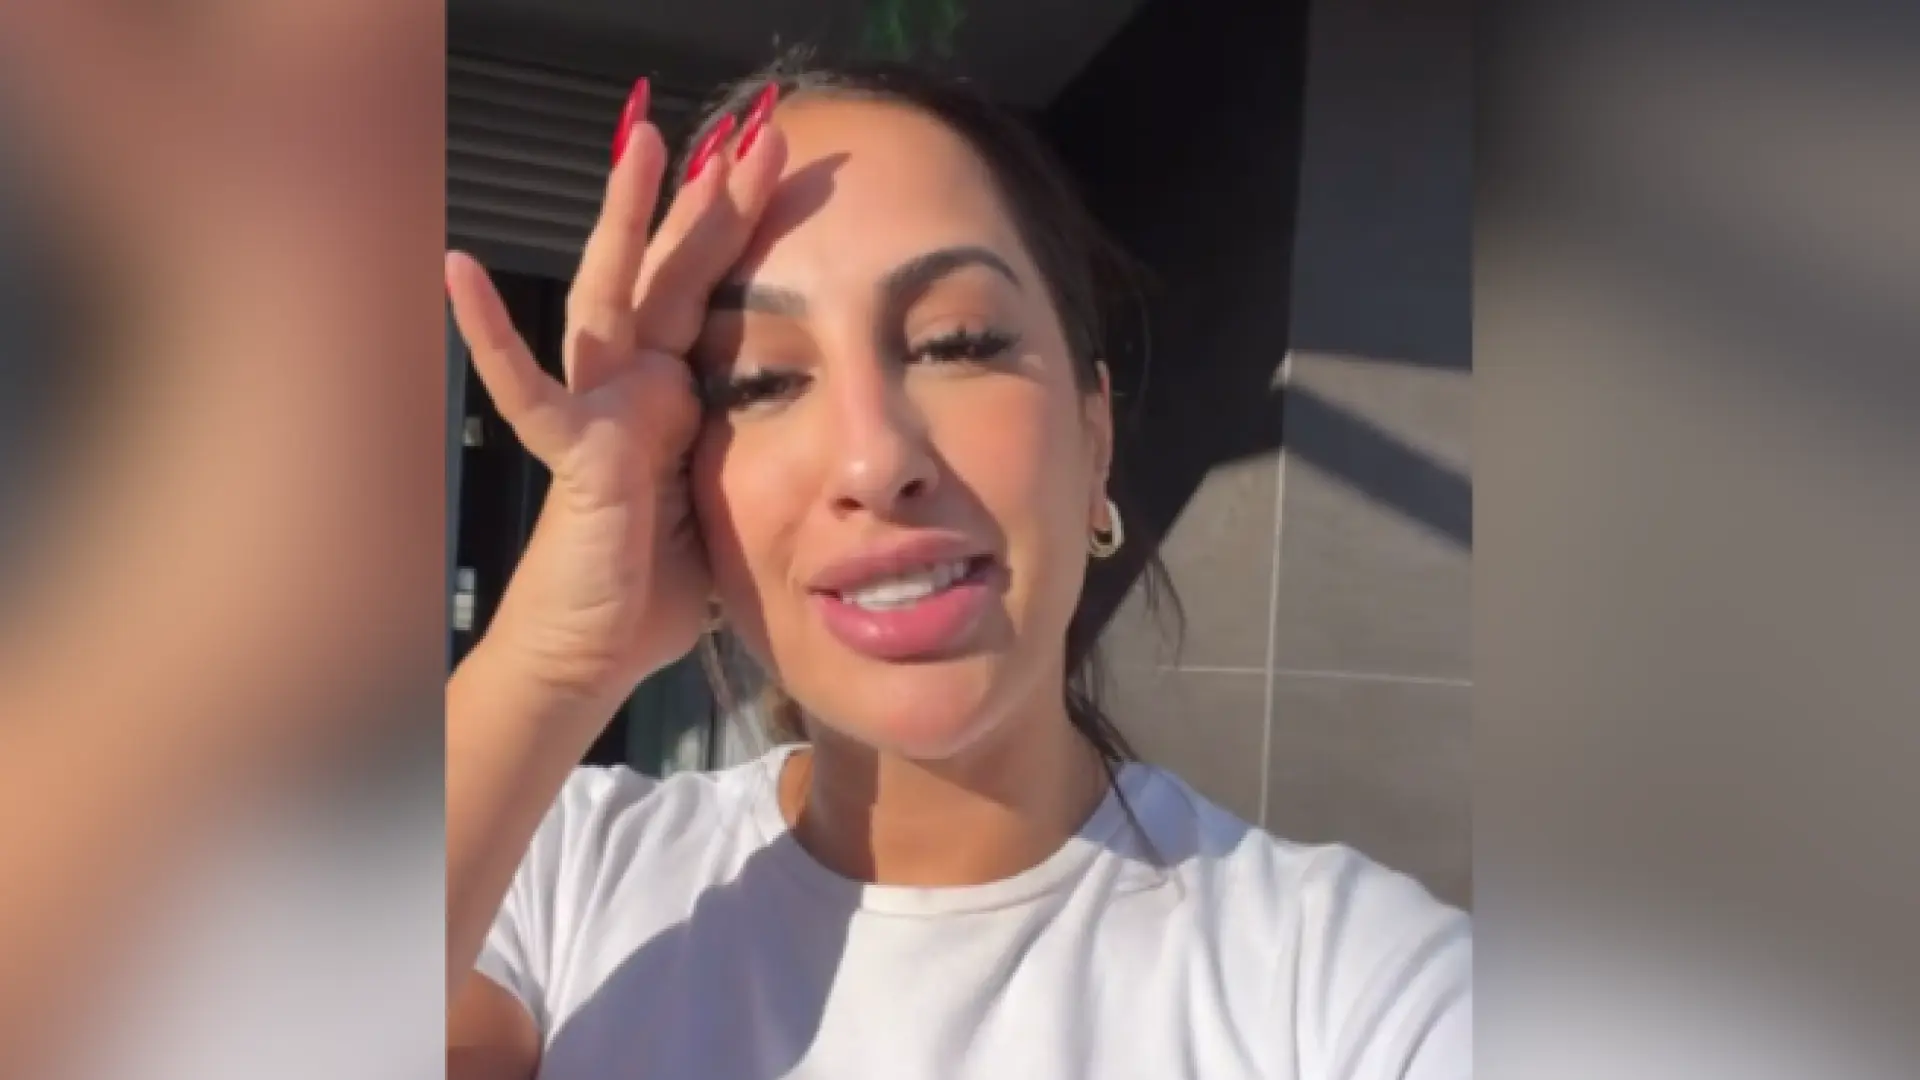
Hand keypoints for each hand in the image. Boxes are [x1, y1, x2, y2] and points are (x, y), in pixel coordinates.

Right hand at [446, 88, 785, 705]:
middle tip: (751, 128)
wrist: (597, 649)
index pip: (713, 296)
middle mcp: (635, 387)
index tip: (780, 171)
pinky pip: (527, 387)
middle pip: (673, 274)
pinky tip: (457, 270)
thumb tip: (765, 404)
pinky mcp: (569, 447)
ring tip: (641, 143)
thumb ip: (728, 441)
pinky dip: (491, 332)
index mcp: (676, 396)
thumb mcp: (719, 499)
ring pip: (612, 298)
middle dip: (709, 202)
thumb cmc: (655, 582)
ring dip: (627, 220)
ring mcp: (597, 409)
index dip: (744, 235)